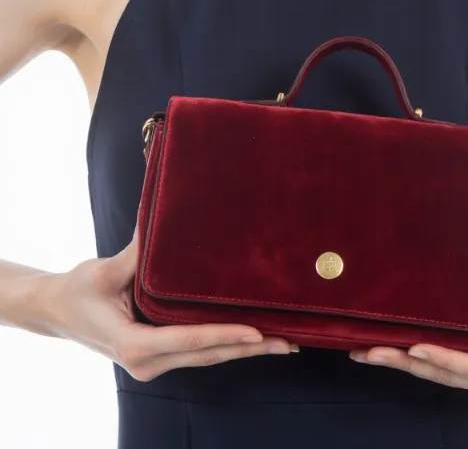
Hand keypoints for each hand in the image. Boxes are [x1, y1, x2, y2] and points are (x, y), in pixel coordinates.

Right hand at [41, 223, 294, 380]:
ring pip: (207, 358)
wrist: (56, 310)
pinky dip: (226, 345)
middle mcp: (146, 362)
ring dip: (244, 351)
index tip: (257, 331)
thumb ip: (137, 255)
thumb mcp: (104, 271)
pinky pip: (199, 353)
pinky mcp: (158, 356)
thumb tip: (165, 226)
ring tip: (283, 343)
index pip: (189, 341)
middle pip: (207, 355)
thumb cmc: (78, 289)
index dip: (225, 335)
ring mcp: (153, 363)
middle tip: (288, 340)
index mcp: (133, 345)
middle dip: (248, 348)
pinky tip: (252, 339)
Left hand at [349, 216, 467, 399]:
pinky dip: (412, 359)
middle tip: (366, 348)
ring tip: (360, 349)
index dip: (443, 358)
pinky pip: (439, 369)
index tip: (414, 347)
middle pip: (442, 374)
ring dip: (399, 363)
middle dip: (403, 362)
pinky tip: (384, 347)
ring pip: (435, 375)